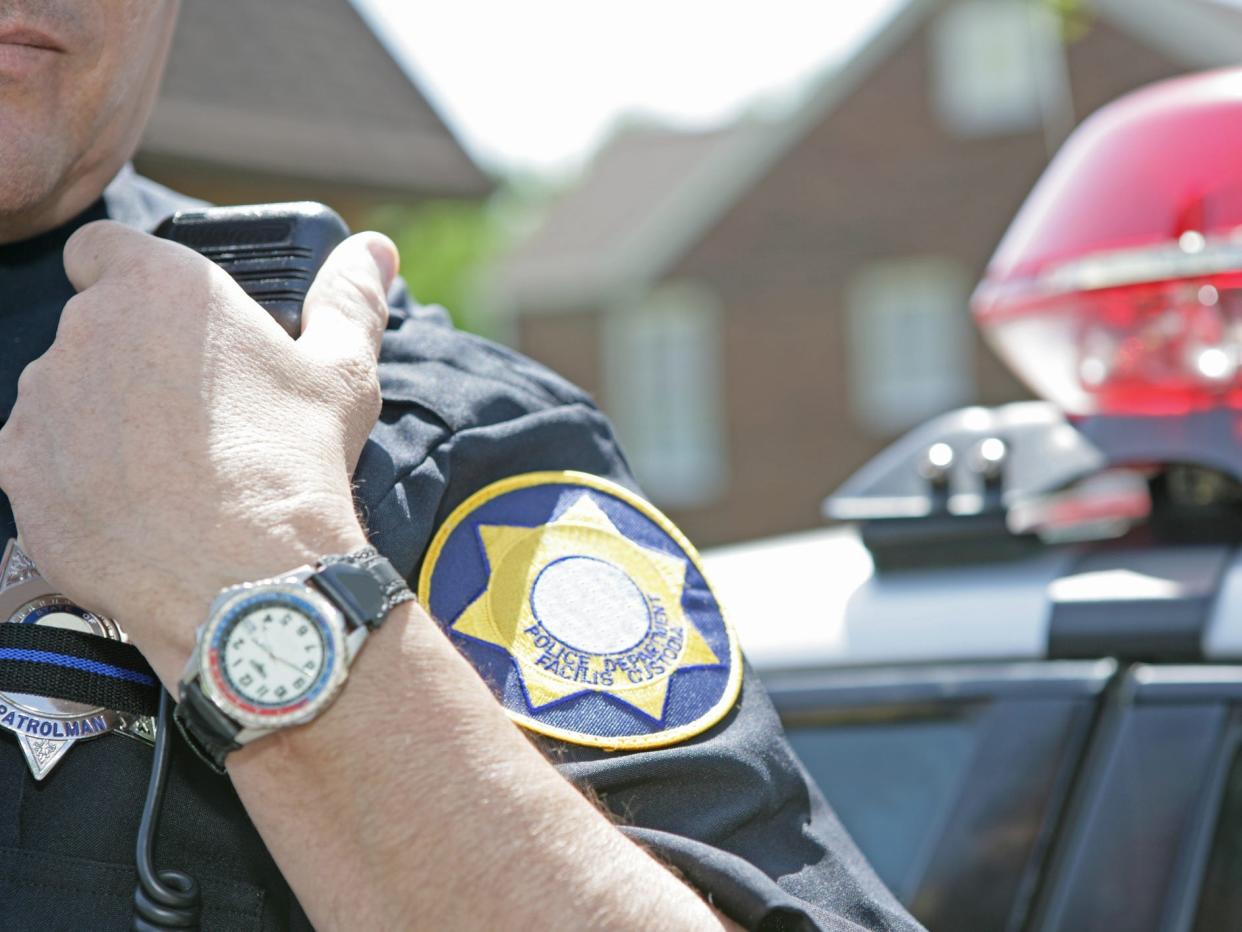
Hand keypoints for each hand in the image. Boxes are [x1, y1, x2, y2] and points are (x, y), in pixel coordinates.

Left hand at [0, 221, 397, 682]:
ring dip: (98, 416)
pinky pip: (36, 459)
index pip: (103, 248)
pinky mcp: (16, 472)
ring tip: (167, 468)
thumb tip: (375, 250)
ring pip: (61, 394)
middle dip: (128, 357)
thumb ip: (349, 299)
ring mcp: (41, 403)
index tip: (161, 315)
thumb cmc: (293, 464)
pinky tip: (131, 506)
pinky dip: (71, 474)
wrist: (241, 578)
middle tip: (194, 410)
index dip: (126, 274)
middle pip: (90, 327)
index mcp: (162, 288)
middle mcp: (85, 331)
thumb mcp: (340, 374)